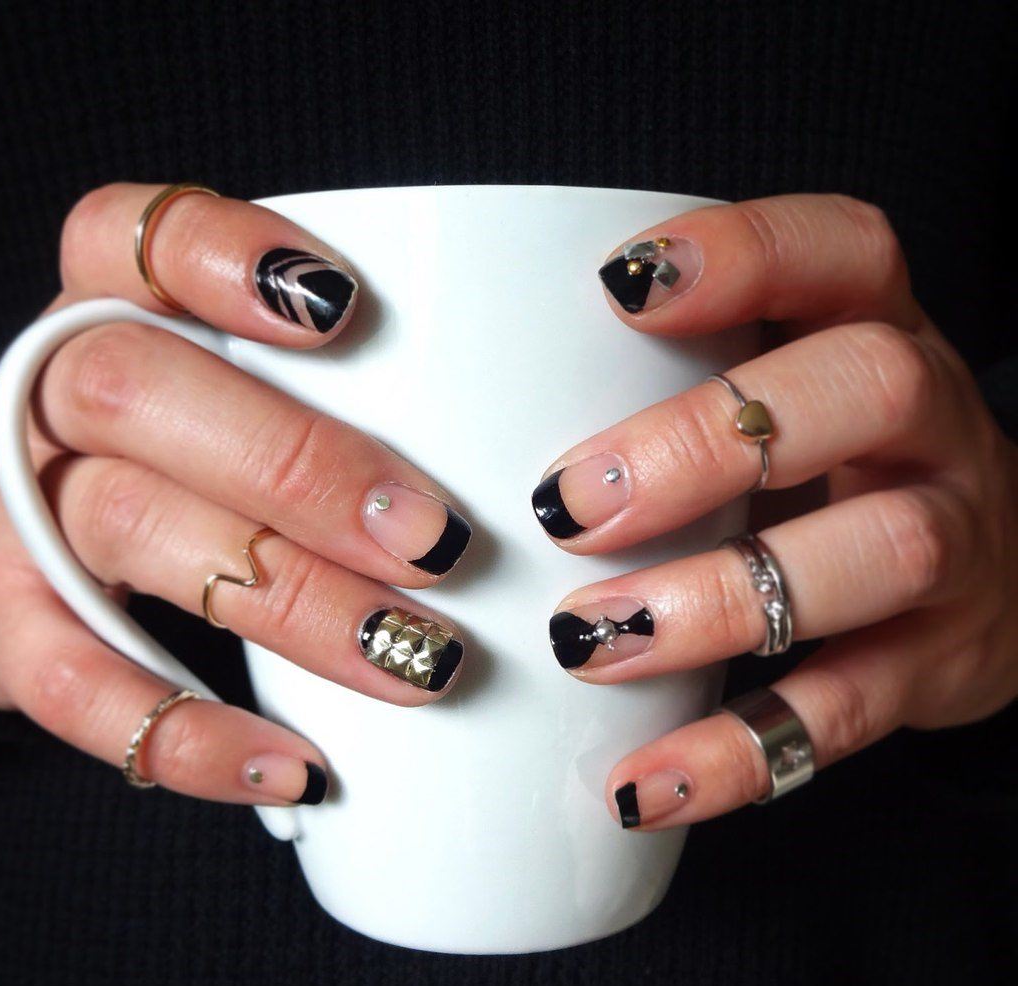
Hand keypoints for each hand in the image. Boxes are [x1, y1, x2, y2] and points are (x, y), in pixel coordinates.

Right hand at [0, 183, 471, 805]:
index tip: (348, 309)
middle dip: (301, 466)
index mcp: (110, 305)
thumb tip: (517, 459)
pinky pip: (77, 687)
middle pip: (142, 391)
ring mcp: (7, 511)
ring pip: (130, 530)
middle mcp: (47, 393)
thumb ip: (337, 390)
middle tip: (434, 540)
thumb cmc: (180, 455)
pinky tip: (294, 765)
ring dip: (289, 601)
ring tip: (415, 658)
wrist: (24, 551)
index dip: (228, 258)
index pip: (140, 238)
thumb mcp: (235, 389)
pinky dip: (191, 733)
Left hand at [533, 194, 1017, 828]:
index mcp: (876, 328)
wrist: (989, 570)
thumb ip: (668, 380)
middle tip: (571, 505)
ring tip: (590, 640)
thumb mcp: (775, 392)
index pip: (840, 250)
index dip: (741, 255)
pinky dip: (740, 751)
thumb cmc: (825, 462)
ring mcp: (955, 540)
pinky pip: (853, 710)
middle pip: (865, 389)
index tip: (617, 287)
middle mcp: (932, 424)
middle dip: (706, 444)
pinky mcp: (942, 662)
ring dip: (716, 601)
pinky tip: (643, 782)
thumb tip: (469, 405)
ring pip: (878, 552)